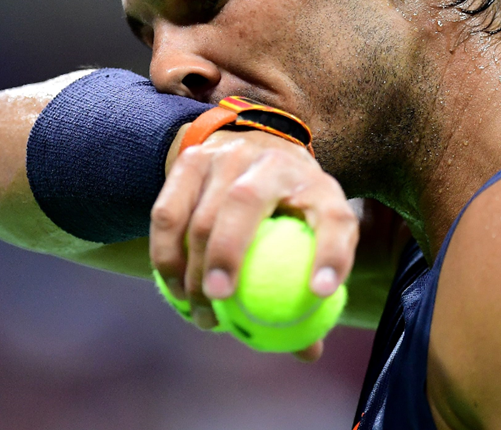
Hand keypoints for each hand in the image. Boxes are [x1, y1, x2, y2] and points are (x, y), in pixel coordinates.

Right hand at [149, 128, 358, 360]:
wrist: (249, 149)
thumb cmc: (288, 213)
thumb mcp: (309, 239)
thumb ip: (307, 289)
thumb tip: (307, 351)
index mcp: (317, 184)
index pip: (334, 216)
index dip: (332, 253)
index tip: (321, 293)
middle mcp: (273, 161)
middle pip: (246, 202)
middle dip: (228, 252)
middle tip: (221, 301)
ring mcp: (227, 156)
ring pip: (201, 214)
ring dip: (192, 270)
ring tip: (199, 312)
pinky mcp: (191, 160)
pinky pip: (168, 214)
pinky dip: (166, 255)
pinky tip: (173, 289)